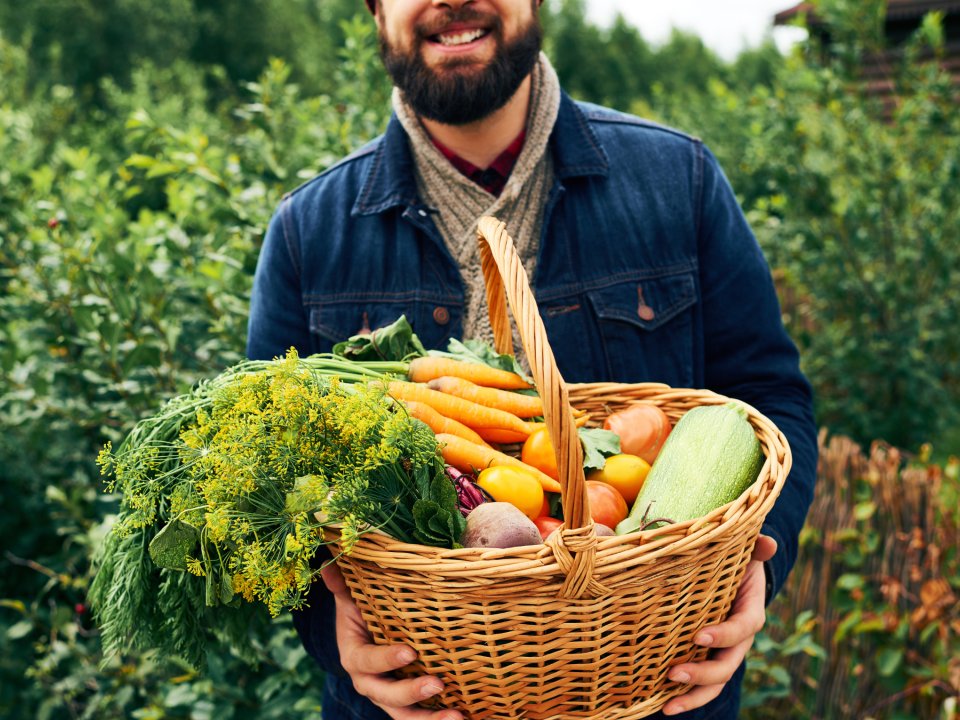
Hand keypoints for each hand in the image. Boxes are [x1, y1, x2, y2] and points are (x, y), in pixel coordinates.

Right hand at [321, 563, 462, 719]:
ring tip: (458, 716)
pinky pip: (420, 717)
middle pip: (387, 697)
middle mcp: (369, 682)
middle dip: (412, 693)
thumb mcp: (349, 600)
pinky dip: (439, 719)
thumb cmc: (359, 613)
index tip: (410, 652)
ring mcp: (388, 696)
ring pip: (405, 716)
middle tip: (438, 684)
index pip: (368, 661)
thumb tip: (327, 563)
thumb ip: (341, 586)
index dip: (386, 659)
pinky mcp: (405, 703)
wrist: (361, 640)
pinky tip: (466, 716)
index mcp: (354, 657)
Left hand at [661, 534, 777, 715]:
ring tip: (667, 704)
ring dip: (693, 695)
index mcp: (750, 611)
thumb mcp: (746, 552)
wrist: (732, 576)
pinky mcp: (708, 658)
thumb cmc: (735, 562)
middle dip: (703, 673)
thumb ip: (755, 548)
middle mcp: (739, 638)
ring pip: (715, 682)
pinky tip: (663, 706)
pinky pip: (702, 684)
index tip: (699, 636)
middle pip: (728, 664)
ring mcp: (724, 652)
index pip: (743, 627)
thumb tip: (766, 543)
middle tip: (674, 673)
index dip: (725, 635)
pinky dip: (685, 698)